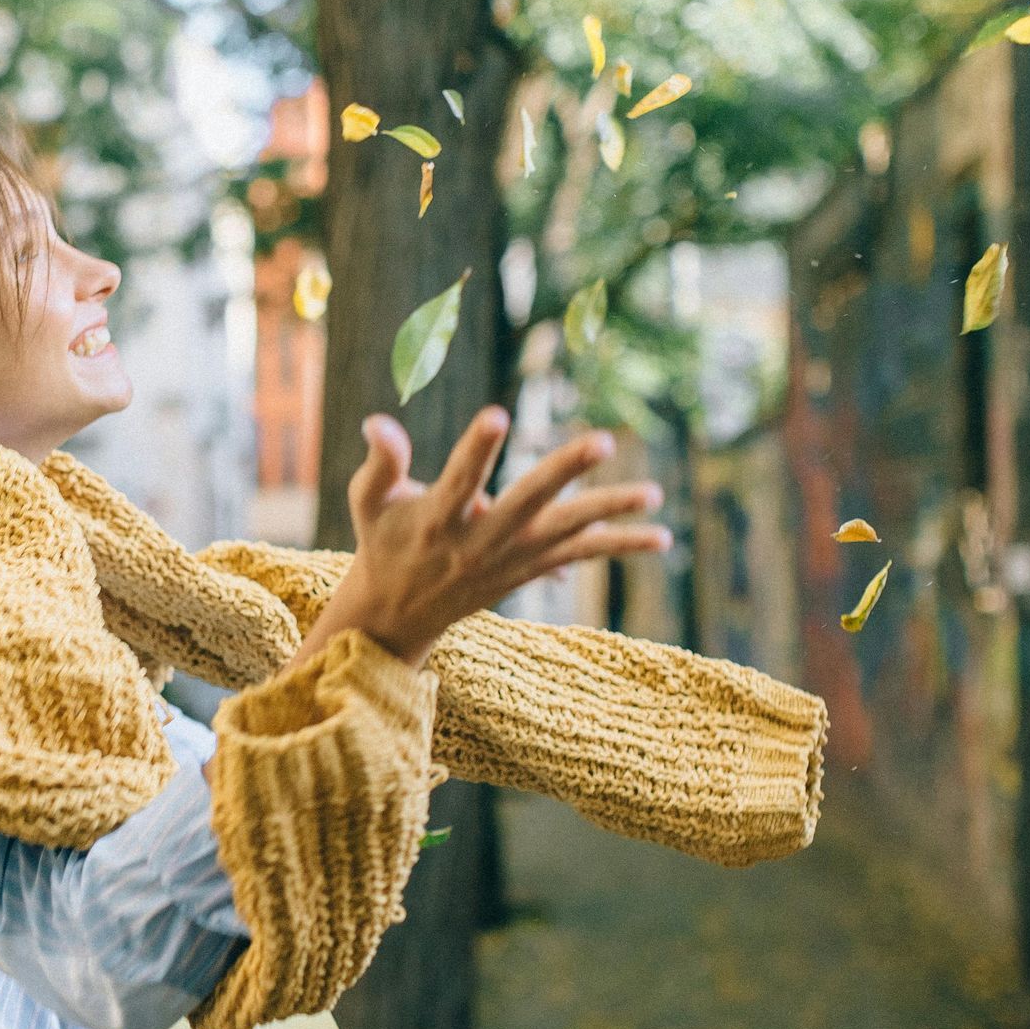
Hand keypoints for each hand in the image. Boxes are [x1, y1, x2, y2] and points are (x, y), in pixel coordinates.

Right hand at [289, 407, 670, 671]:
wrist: (399, 613)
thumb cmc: (384, 541)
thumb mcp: (368, 503)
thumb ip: (380, 463)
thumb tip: (377, 421)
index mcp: (438, 519)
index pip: (460, 480)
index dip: (477, 449)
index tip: (497, 415)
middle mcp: (481, 542)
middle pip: (529, 502)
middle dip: (566, 471)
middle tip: (602, 441)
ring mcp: (511, 559)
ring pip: (568, 533)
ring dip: (611, 513)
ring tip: (653, 494)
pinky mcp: (530, 569)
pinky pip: (581, 555)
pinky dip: (619, 545)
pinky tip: (661, 538)